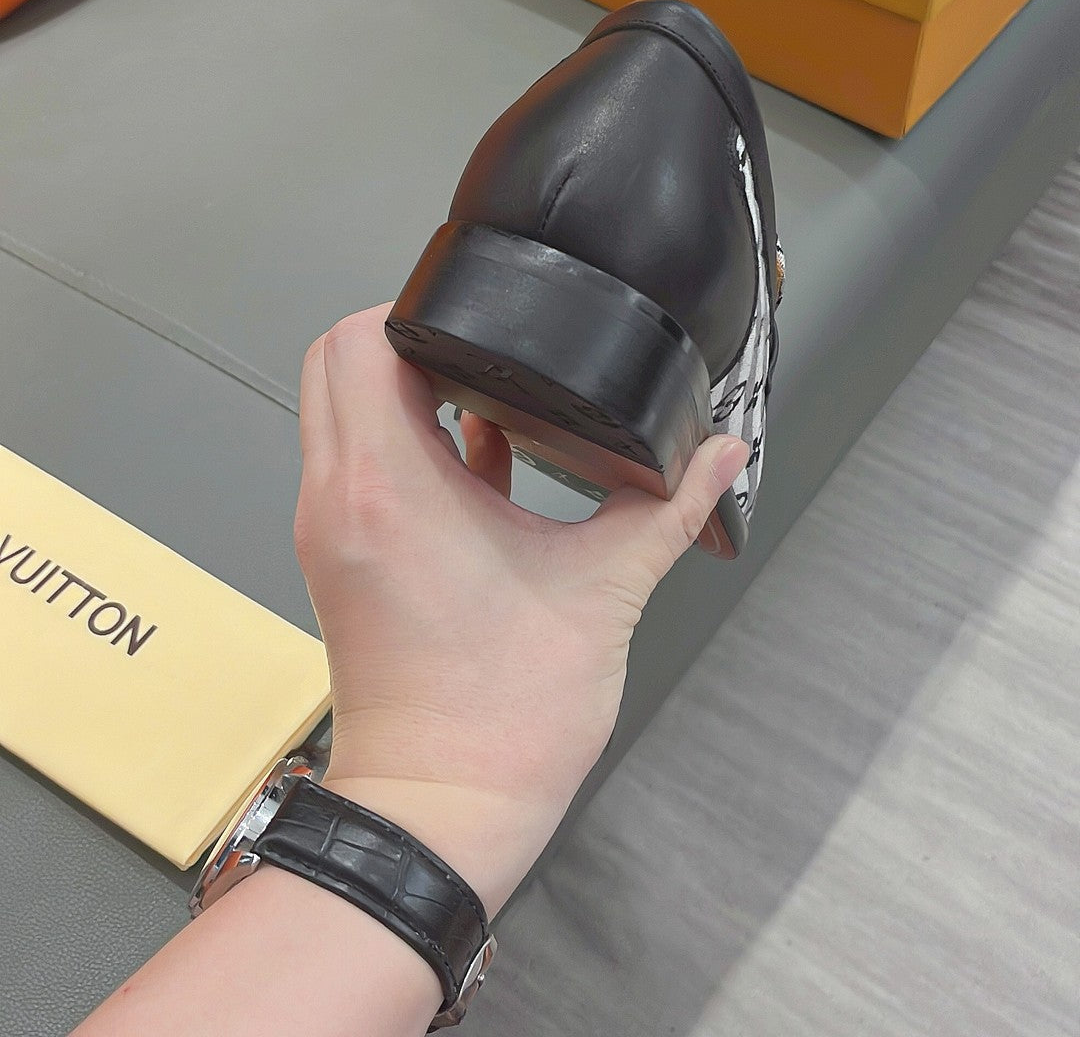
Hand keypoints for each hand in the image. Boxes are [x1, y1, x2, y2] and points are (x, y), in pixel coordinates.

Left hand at [294, 303, 748, 913]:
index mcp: (390, 487)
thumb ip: (668, 509)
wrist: (441, 810)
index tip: (474, 317)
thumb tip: (720, 455)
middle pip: (333, 364)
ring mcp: (331, 529)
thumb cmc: (502, 718)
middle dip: (401, 338)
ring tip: (485, 390)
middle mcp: (341, 498)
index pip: (357, 344)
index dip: (410, 310)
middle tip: (478, 344)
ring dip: (398, 390)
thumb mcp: (603, 592)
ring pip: (336, 412)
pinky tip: (480, 455)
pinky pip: (355, 463)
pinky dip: (400, 441)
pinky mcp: (342, 558)